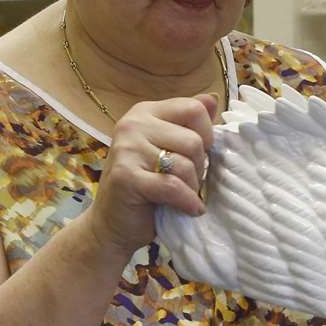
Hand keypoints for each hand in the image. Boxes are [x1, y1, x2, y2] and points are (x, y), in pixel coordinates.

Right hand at [83, 94, 218, 259]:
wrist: (112, 226)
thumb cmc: (148, 187)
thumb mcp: (171, 149)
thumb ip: (190, 124)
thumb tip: (213, 99)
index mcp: (146, 112)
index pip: (195, 108)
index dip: (207, 135)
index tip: (197, 155)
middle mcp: (132, 124)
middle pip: (194, 140)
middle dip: (199, 167)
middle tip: (186, 181)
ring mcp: (126, 149)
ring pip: (186, 164)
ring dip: (192, 187)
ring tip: (181, 195)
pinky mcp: (125, 176)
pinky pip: (173, 187)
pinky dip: (187, 202)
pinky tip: (189, 209)